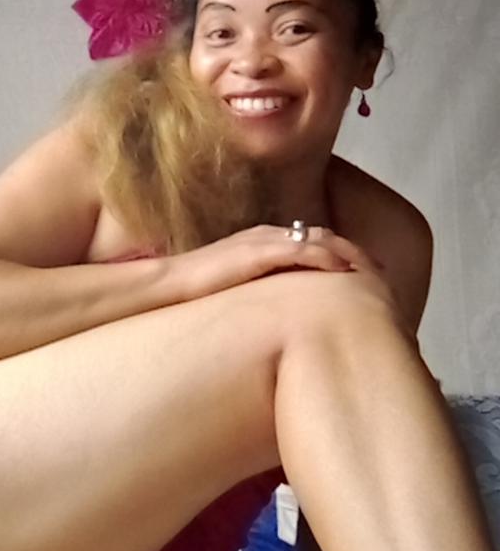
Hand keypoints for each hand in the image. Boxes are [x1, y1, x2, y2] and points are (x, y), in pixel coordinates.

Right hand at [181, 223, 381, 299]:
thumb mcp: (237, 290)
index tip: (362, 271)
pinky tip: (346, 271)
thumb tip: (277, 314)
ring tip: (373, 271)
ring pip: (319, 240)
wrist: (170, 285)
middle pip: (322, 237)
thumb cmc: (198, 292)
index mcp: (263, 242)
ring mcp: (264, 242)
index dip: (338, 254)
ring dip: (347, 253)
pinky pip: (303, 250)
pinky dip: (327, 258)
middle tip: (380, 270)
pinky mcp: (259, 252)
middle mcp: (268, 236)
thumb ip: (259, 292)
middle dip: (352, 251)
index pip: (310, 241)